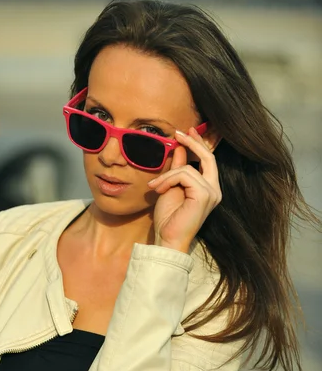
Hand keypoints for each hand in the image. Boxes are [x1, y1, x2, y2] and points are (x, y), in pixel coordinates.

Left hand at [148, 127, 221, 252]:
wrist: (167, 238)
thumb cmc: (168, 218)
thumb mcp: (171, 187)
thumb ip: (178, 169)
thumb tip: (180, 148)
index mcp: (208, 189)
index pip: (208, 161)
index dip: (199, 144)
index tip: (186, 131)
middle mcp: (214, 190)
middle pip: (208, 157)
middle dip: (193, 142)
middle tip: (178, 133)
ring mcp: (212, 193)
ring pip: (188, 168)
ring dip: (167, 175)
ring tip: (155, 186)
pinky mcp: (204, 195)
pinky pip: (185, 175)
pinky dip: (169, 179)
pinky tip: (159, 189)